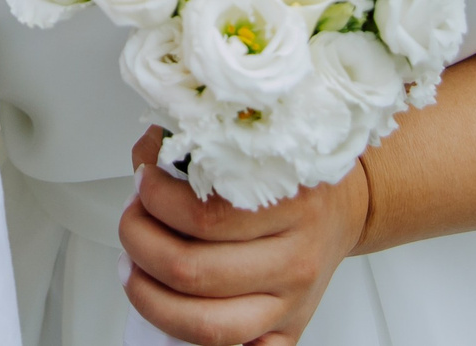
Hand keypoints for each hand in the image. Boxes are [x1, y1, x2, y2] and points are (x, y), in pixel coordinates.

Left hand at [119, 127, 368, 345]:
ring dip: (149, 295)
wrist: (342, 211)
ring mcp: (291, 304)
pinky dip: (189, 335)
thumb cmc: (292, 181)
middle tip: (133, 223)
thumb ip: (197, 148)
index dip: (156, 199)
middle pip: (193, 270)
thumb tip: (148, 157)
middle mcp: (294, 260)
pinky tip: (172, 304)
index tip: (143, 183)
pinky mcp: (287, 332)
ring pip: (205, 323)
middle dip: (140, 244)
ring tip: (135, 266)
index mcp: (290, 204)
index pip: (204, 215)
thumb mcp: (253, 148)